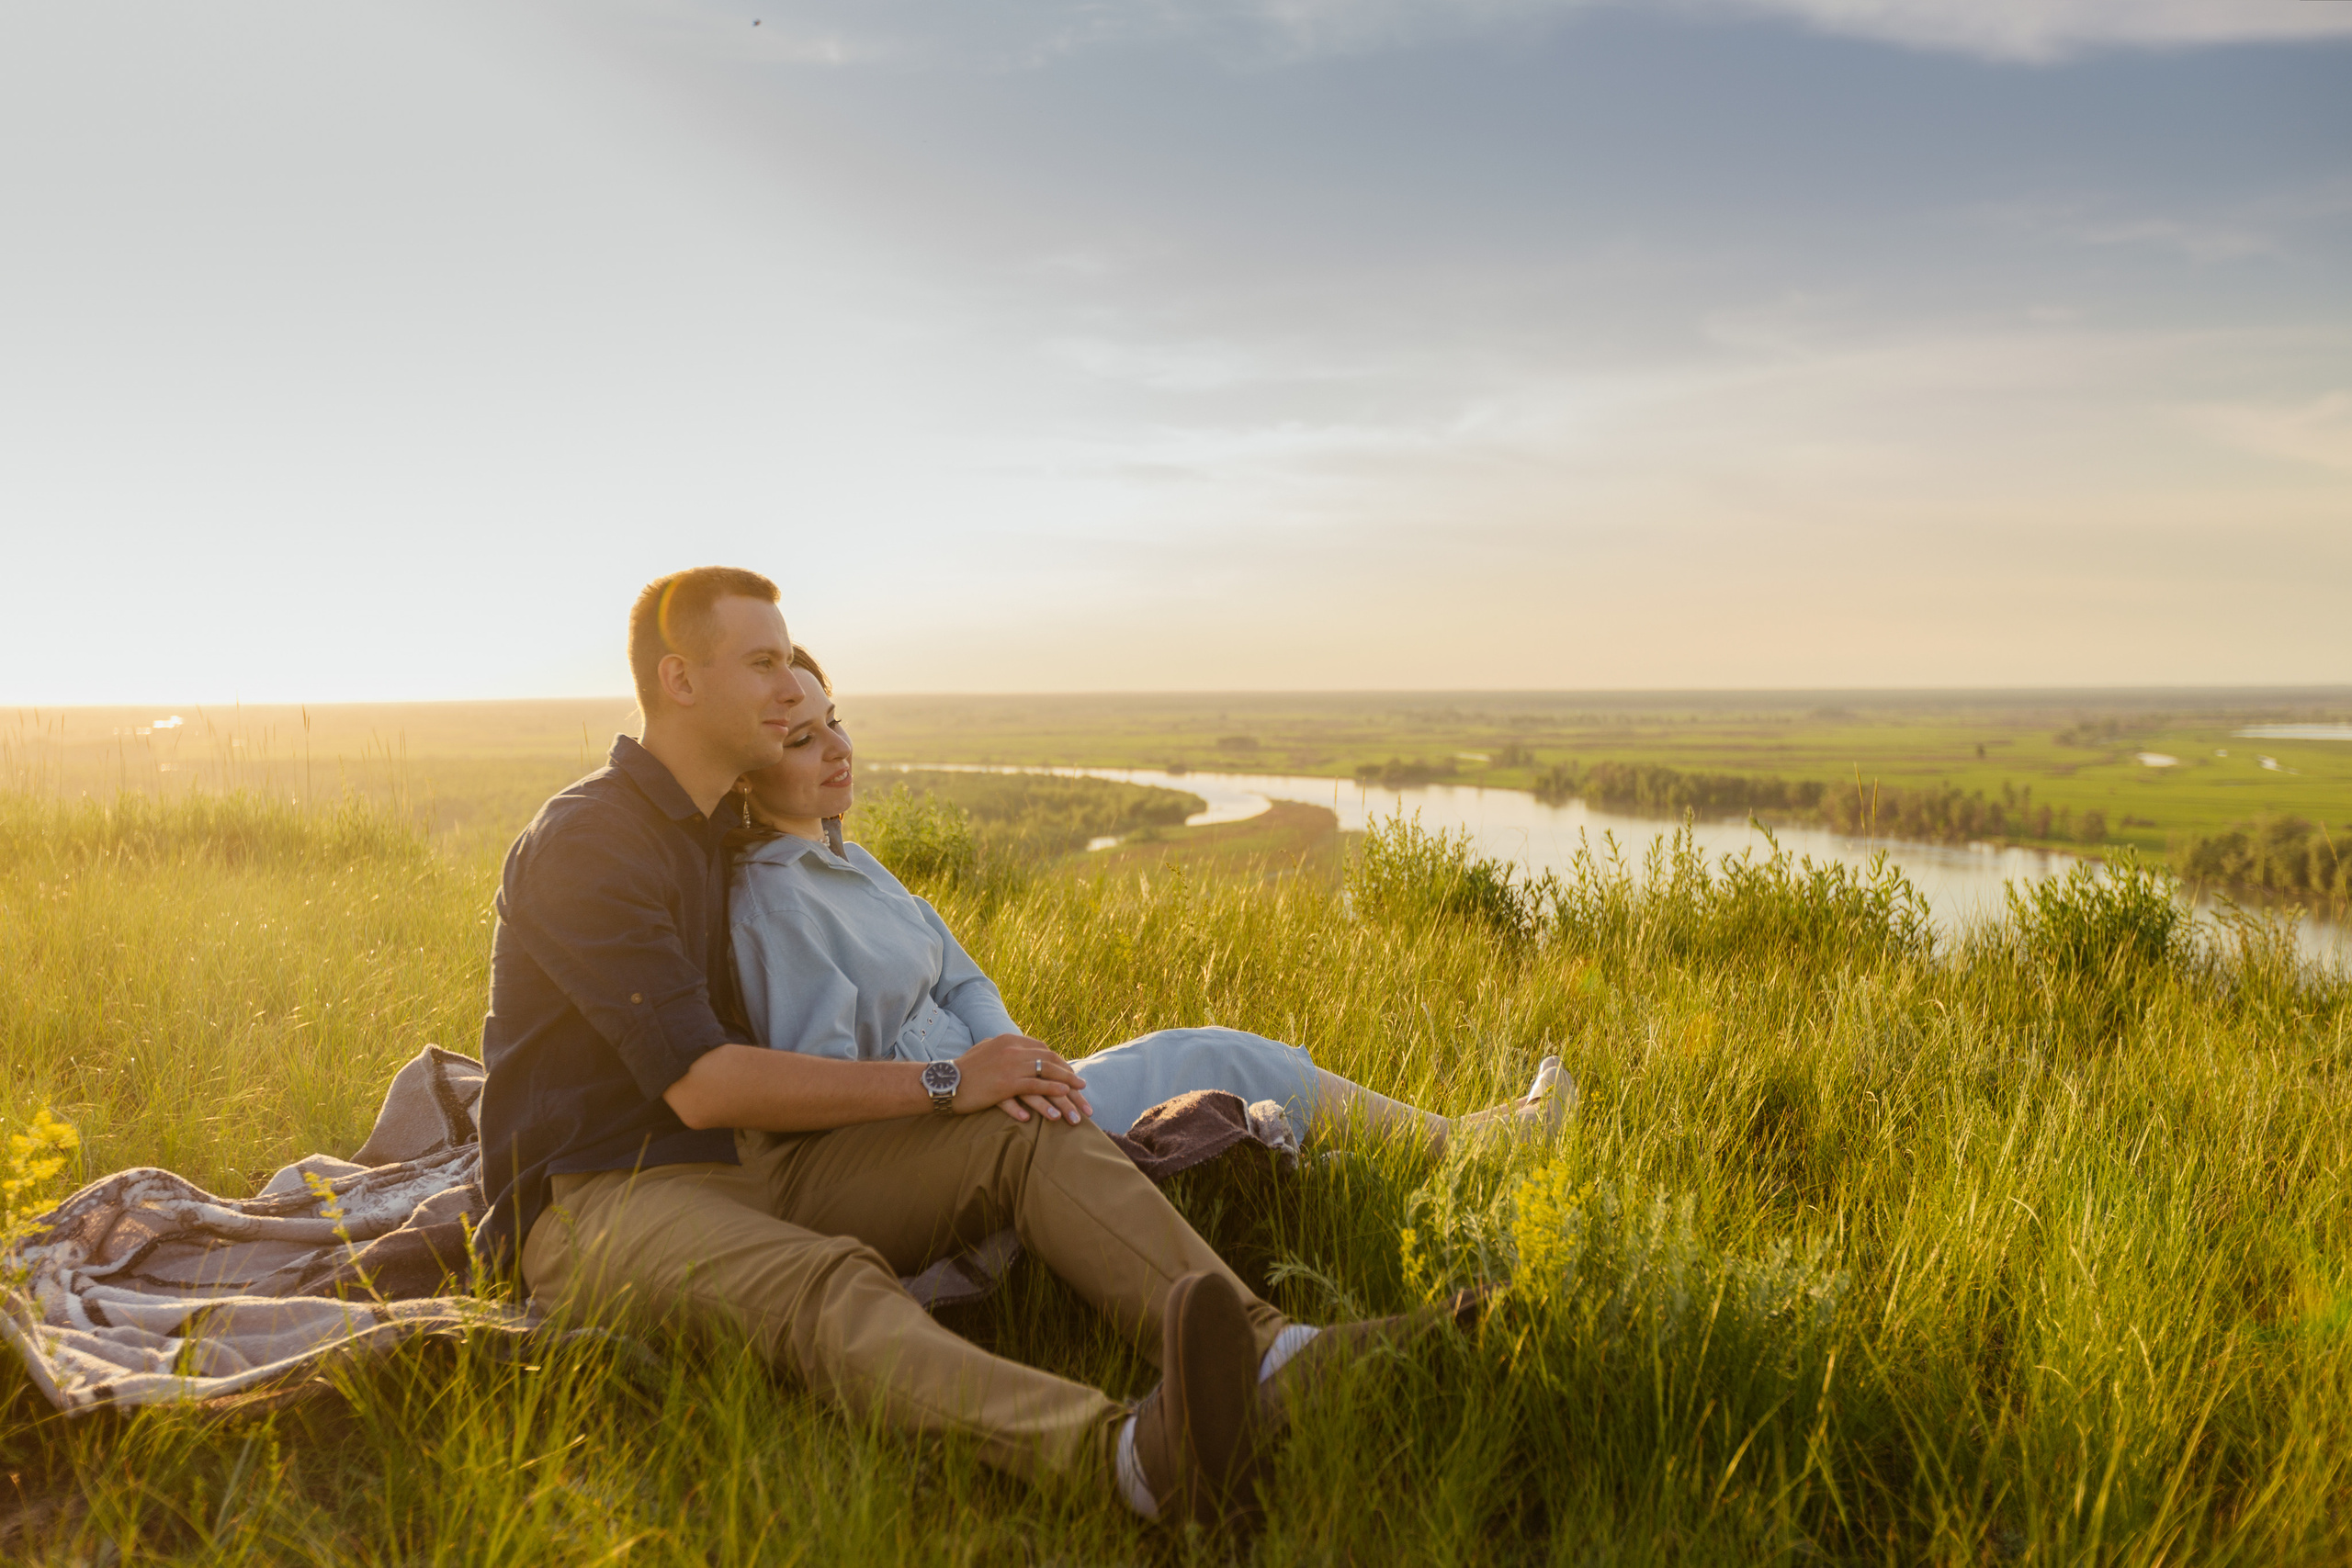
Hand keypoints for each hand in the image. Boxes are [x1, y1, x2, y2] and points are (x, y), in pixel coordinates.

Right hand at [955, 1034, 1091, 1123]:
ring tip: (1080, 1102)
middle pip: (1051, 1061)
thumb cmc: (962, 1070)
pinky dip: (1051, 1094)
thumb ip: (1000, 1047)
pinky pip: (1035, 1087)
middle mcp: (1013, 1049)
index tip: (1072, 1077)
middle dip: (1070, 1078)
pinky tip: (1061, 1102)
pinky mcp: (1006, 1083)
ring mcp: (1011, 1065)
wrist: (944, 1081)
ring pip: (1047, 1075)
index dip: (1060, 1064)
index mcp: (1009, 1040)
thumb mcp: (984, 1050)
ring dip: (1067, 1090)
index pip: (1043, 1050)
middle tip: (1084, 1092)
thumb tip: (1008, 1045)